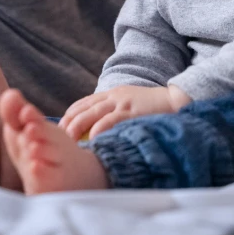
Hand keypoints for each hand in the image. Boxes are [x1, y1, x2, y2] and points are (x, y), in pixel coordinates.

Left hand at [59, 85, 191, 139]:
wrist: (175, 100)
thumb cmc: (152, 107)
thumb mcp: (129, 104)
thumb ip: (114, 112)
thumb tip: (97, 129)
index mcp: (111, 94)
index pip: (83, 102)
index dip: (69, 114)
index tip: (60, 127)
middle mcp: (113, 96)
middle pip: (82, 108)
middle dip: (68, 122)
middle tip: (57, 136)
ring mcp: (121, 103)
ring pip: (91, 114)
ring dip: (76, 127)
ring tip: (68, 140)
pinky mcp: (131, 112)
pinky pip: (109, 121)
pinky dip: (98, 130)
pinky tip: (91, 139)